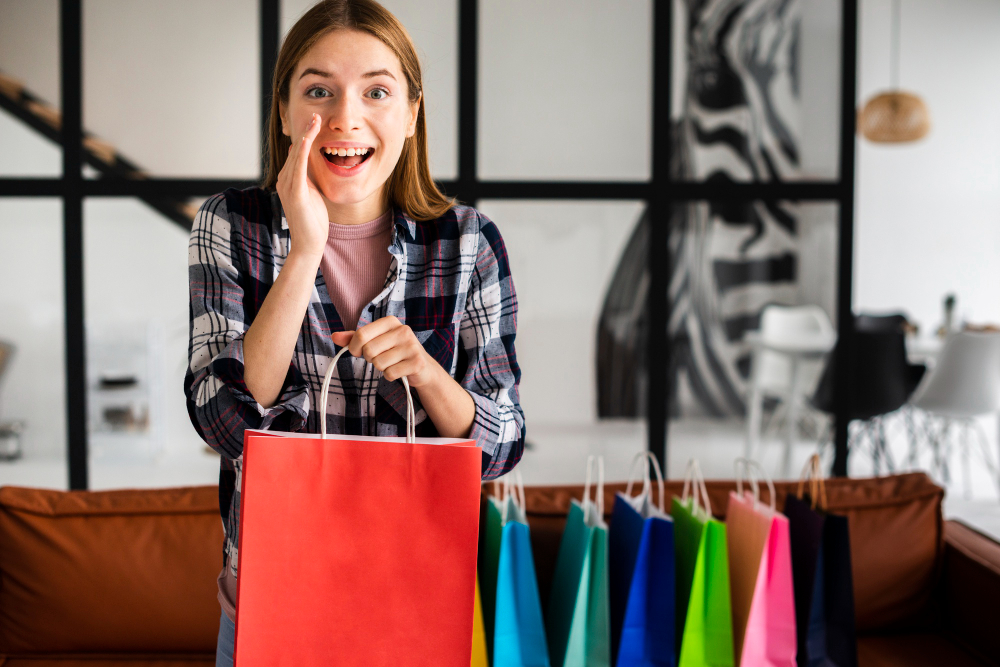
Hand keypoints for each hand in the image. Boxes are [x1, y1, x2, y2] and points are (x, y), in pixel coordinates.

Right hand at [275, 113, 328, 258]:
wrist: (309, 244)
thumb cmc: (313, 221)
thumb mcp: (313, 193)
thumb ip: (311, 178)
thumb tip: (315, 165)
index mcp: (289, 179)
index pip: (298, 153)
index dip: (306, 136)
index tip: (316, 121)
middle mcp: (285, 179)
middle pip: (296, 150)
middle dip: (306, 131)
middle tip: (316, 114)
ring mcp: (287, 185)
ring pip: (297, 155)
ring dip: (306, 136)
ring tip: (315, 120)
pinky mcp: (294, 193)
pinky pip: (298, 167)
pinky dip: (303, 151)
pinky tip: (308, 138)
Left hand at [331, 317, 441, 387]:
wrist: (423, 368)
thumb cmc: (394, 352)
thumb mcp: (375, 341)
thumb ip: (354, 338)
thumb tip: (334, 336)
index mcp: (390, 321)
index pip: (361, 334)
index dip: (354, 347)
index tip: (358, 352)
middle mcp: (403, 330)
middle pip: (369, 350)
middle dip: (370, 359)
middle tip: (380, 358)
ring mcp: (411, 346)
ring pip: (378, 363)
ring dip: (381, 368)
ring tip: (391, 363)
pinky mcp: (417, 362)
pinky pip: (390, 374)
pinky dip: (390, 376)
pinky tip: (399, 370)